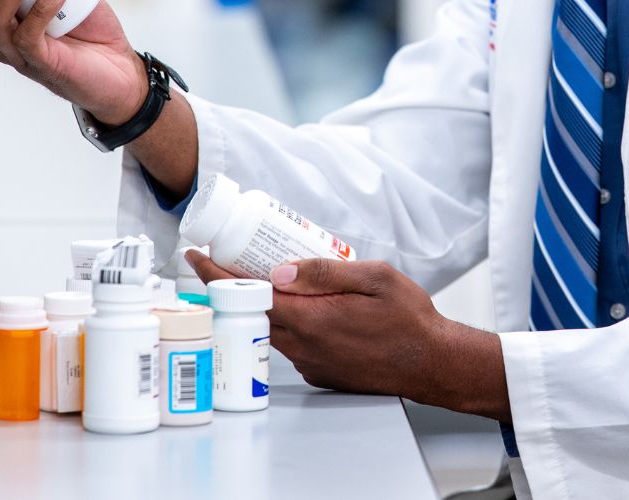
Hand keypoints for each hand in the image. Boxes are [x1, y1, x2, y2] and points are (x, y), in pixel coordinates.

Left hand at [188, 251, 511, 421]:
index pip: (252, 296)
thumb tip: (280, 270)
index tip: (197, 258)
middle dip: (232, 286)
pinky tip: (302, 303)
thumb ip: (326, 272)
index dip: (219, 276)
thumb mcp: (375, 278)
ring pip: (271, 328)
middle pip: (253, 313)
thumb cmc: (410, 319)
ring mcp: (310, 361)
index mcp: (313, 319)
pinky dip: (285, 319)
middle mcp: (304, 345)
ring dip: (260, 303)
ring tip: (264, 275)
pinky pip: (290, 341)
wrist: (431, 362)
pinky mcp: (319, 369)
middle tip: (223, 259)